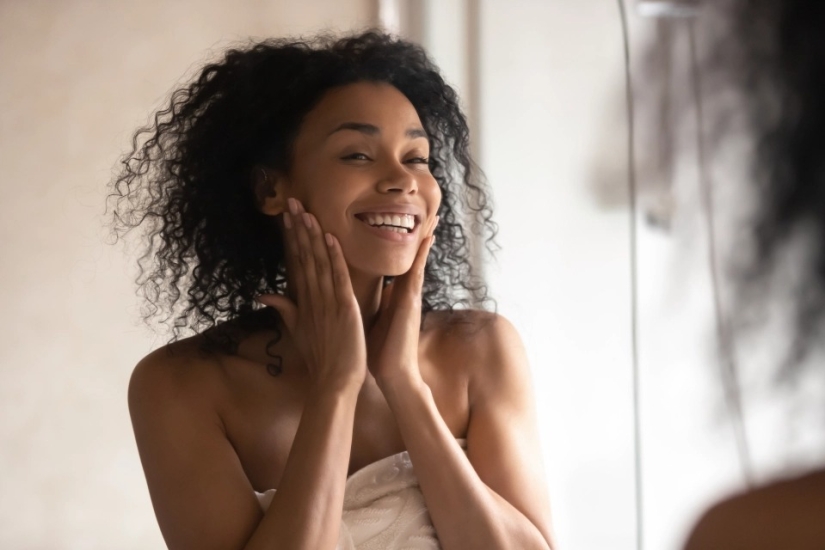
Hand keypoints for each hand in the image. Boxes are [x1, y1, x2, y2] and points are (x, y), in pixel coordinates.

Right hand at [257, 198, 366, 391]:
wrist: (333, 382)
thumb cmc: (320, 358)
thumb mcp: (298, 331)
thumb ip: (284, 309)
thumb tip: (264, 294)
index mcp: (303, 301)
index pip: (296, 262)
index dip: (291, 238)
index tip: (287, 215)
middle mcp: (311, 298)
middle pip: (303, 256)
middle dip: (298, 228)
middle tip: (292, 201)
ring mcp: (326, 302)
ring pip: (318, 263)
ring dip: (312, 236)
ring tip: (306, 211)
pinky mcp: (343, 308)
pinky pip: (338, 278)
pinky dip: (334, 258)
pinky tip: (330, 237)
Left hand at [367, 215, 438, 387]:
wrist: (392, 374)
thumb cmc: (379, 351)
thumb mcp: (369, 320)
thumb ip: (367, 303)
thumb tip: (358, 292)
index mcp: (393, 296)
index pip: (397, 263)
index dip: (401, 243)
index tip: (402, 222)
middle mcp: (404, 292)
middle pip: (411, 257)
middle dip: (418, 235)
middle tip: (427, 211)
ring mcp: (410, 296)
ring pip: (417, 260)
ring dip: (424, 239)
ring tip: (432, 217)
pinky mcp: (411, 303)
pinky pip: (416, 273)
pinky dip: (421, 256)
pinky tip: (426, 240)